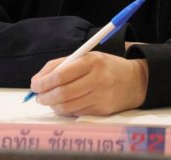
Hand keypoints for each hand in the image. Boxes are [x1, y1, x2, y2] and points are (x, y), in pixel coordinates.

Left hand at [30, 52, 147, 115]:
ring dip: (52, 105)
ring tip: (48, 101)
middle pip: (63, 93)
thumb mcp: (87, 57)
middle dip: (44, 96)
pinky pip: (77, 113)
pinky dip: (65, 110)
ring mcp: (101, 96)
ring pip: (68, 107)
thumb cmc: (105, 67)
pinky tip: (64, 104)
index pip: (61, 74)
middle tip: (38, 96)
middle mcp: (98, 79)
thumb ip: (62, 65)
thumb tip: (37, 80)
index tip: (35, 85)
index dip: (44, 82)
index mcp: (92, 61)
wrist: (135, 81)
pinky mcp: (102, 111)